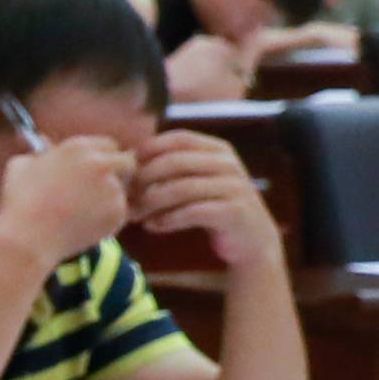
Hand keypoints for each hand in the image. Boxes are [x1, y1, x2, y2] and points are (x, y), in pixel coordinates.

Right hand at [0, 128, 143, 271]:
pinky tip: (85, 226)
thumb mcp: (20, 166)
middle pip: (127, 163)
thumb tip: (44, 146)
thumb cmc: (19, 202)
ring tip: (84, 214)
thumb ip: (38, 152)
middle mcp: (101, 163)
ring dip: (110, 199)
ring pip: (123, 191)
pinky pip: (120, 214)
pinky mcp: (118, 212)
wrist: (28, 238)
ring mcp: (112, 188)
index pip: (108, 145)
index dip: (102, 158)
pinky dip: (107, 220)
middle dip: (118, 175)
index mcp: (79, 147)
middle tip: (102, 191)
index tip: (94, 171)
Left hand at [127, 130, 283, 273]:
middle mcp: (228, 163)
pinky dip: (167, 219)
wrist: (252, 240)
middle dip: (143, 179)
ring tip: (134, 215)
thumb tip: (127, 160)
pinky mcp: (234, 212)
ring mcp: (234, 187)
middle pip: (174, 162)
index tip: (128, 168)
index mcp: (218, 149)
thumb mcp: (197, 181)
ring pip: (181, 188)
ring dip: (151, 203)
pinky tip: (153, 226)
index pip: (179, 138)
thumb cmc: (214, 207)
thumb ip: (173, 168)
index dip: (149, 149)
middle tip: (126, 197)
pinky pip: (192, 212)